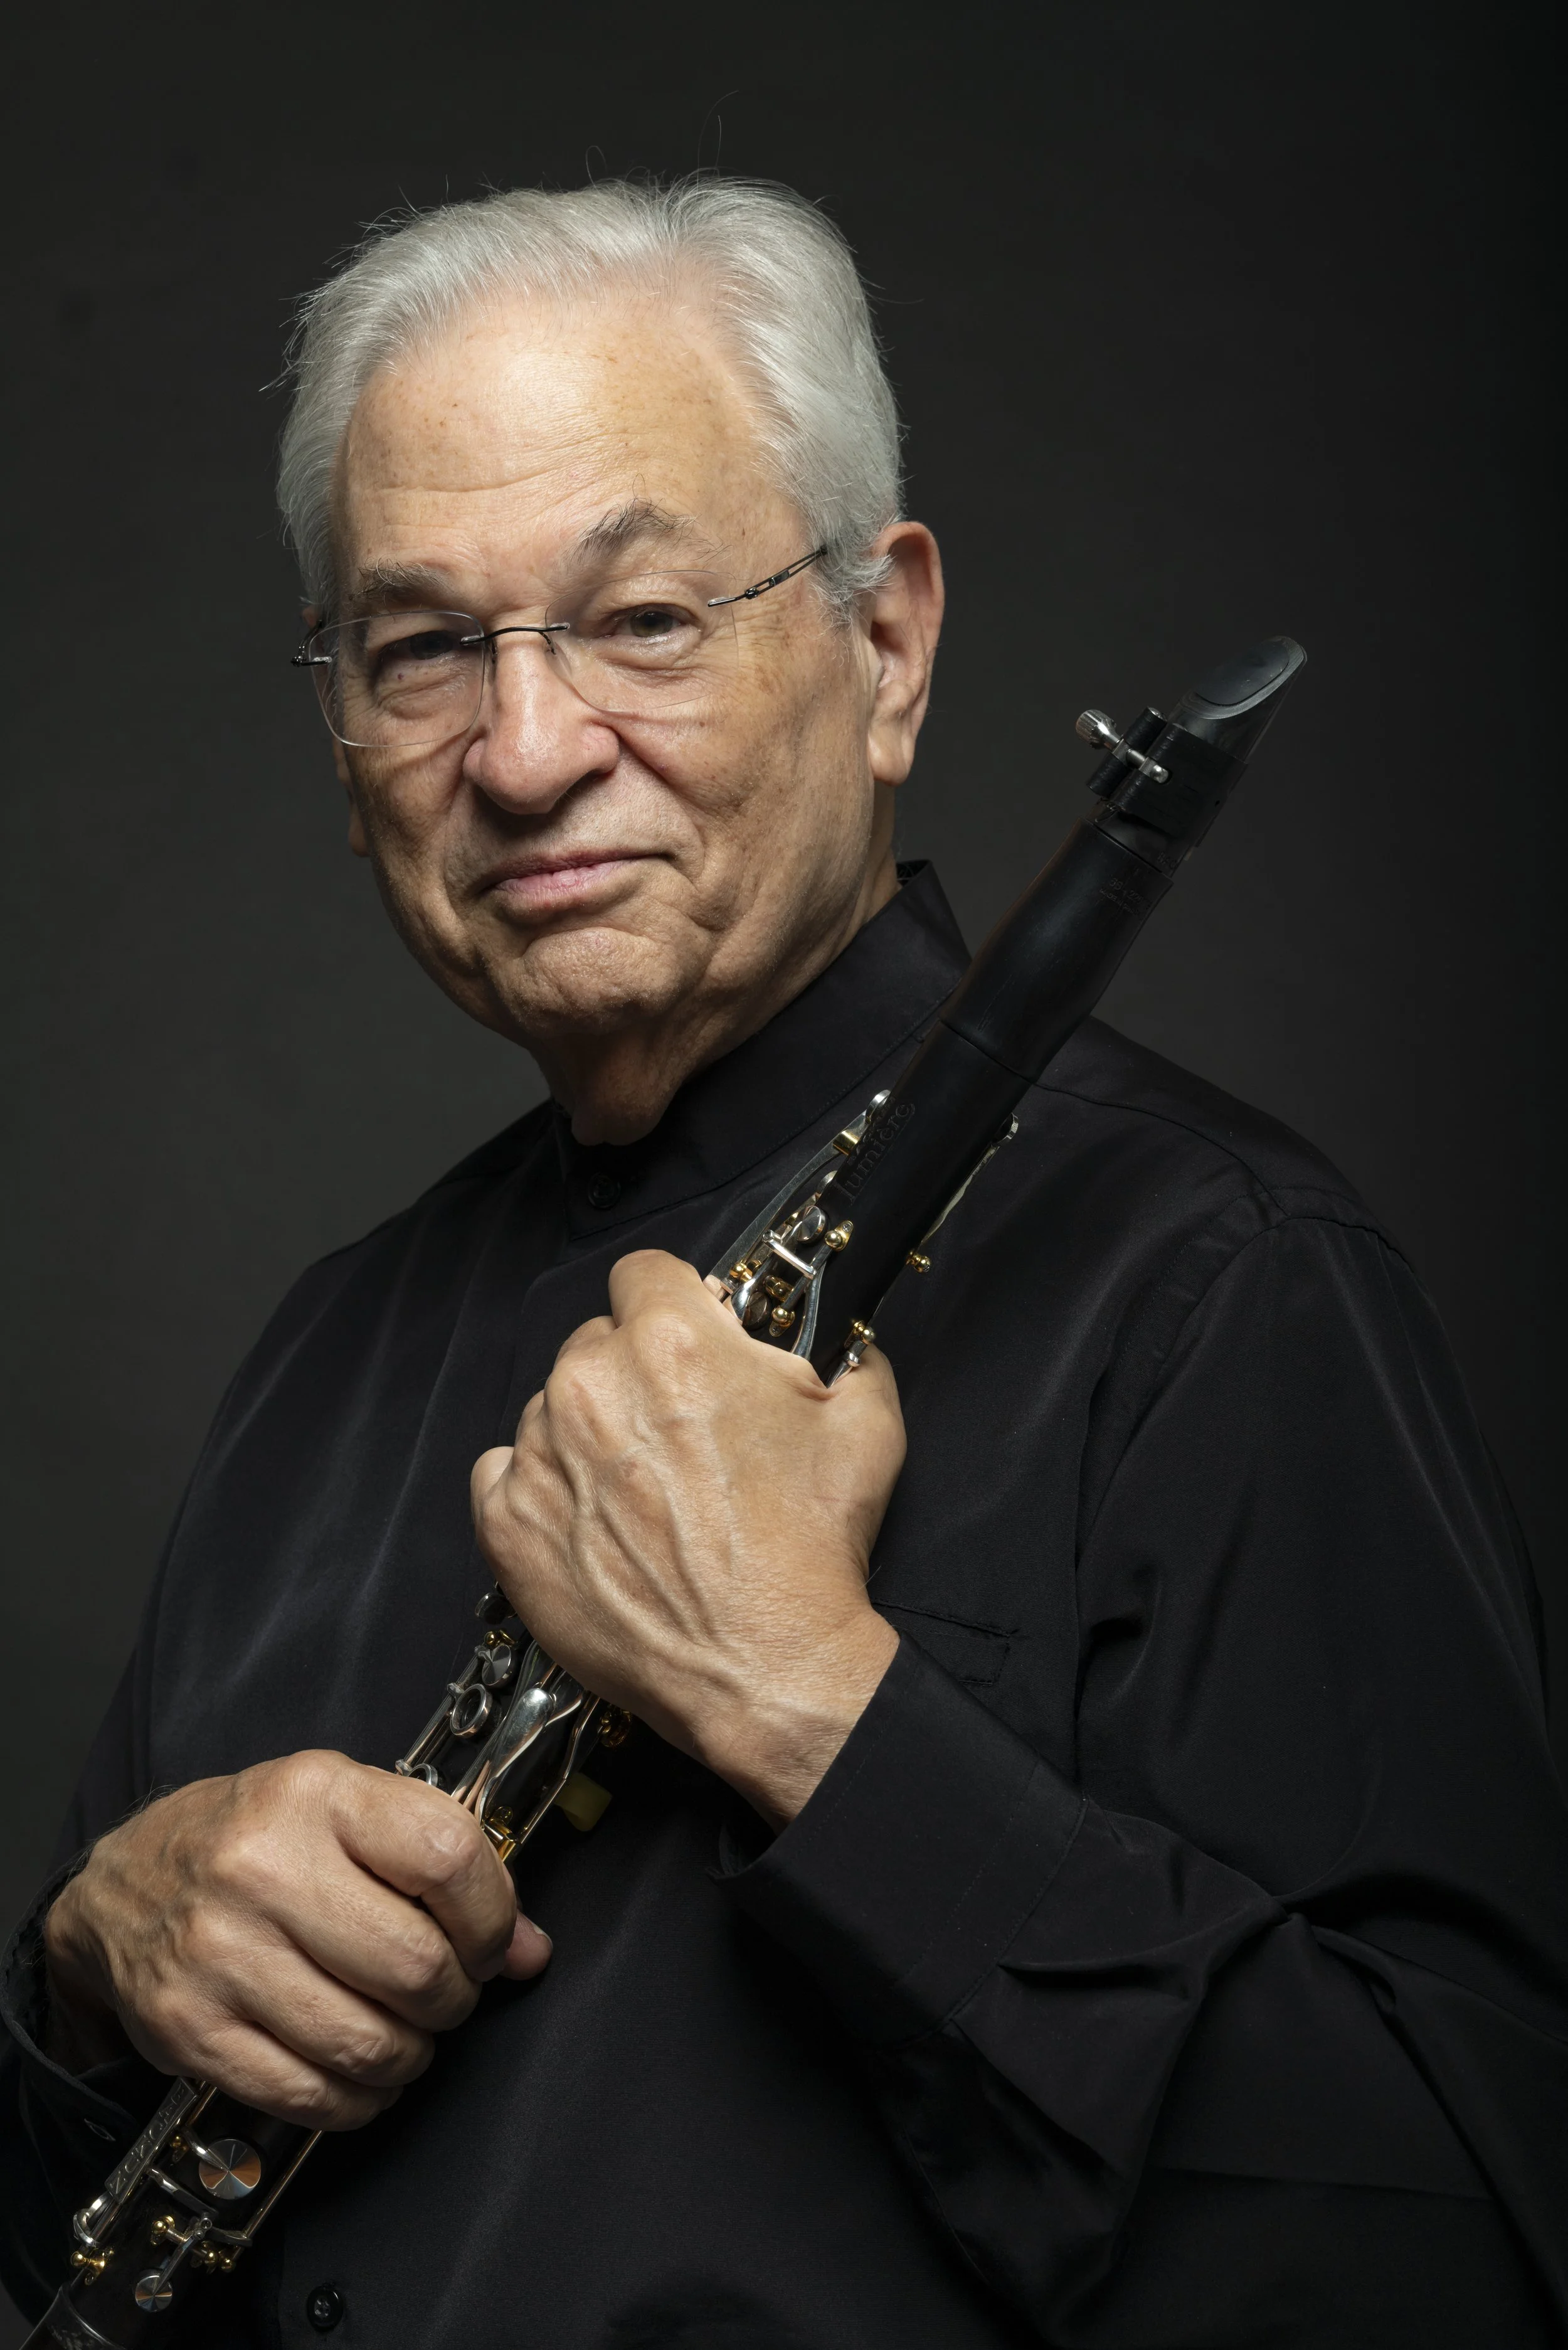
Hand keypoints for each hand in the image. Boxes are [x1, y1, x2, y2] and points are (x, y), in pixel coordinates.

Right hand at [42, 1751, 550, 2126]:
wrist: (126, 1883)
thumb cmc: (258, 1837)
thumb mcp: (349, 1810)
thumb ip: (441, 1862)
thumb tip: (530, 1950)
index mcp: (316, 1795)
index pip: (447, 1857)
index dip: (493, 1915)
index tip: (494, 1940)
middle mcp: (262, 1868)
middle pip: (414, 1965)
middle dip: (455, 1996)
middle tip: (446, 1993)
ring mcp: (221, 1953)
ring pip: (367, 2042)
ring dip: (410, 2054)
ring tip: (405, 2033)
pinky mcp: (191, 2030)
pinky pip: (309, 2094)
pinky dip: (357, 2098)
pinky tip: (360, 2073)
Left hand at [471, 1250, 904, 1824]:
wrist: (767, 1668)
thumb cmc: (810, 1551)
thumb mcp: (866, 1426)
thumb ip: (849, 1358)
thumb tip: (846, 1341)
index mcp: (671, 1342)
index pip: (643, 1273)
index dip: (673, 1304)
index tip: (687, 1340)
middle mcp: (591, 1384)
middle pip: (595, 1342)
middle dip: (633, 1375)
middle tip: (678, 1436)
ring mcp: (540, 1455)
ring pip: (550, 1409)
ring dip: (587, 1436)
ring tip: (641, 1497)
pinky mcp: (507, 1524)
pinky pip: (502, 1473)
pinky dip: (538, 1491)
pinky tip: (590, 1524)